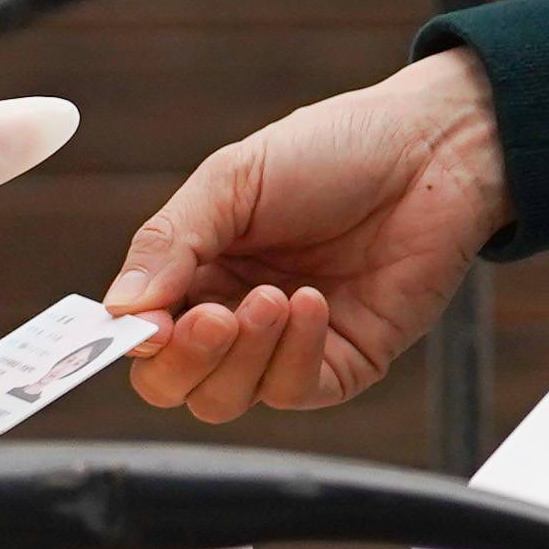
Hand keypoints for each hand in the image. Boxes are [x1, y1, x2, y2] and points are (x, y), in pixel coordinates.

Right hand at [105, 50, 505, 419]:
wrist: (429, 151)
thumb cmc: (330, 150)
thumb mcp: (232, 179)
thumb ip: (169, 242)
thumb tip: (119, 309)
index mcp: (195, 268)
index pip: (142, 334)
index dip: (131, 340)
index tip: (141, 327)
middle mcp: (232, 313)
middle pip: (175, 384)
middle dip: (183, 361)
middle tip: (209, 317)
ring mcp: (286, 345)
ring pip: (227, 398)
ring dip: (241, 356)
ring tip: (273, 296)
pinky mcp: (342, 363)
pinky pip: (296, 391)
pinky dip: (293, 354)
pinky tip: (311, 302)